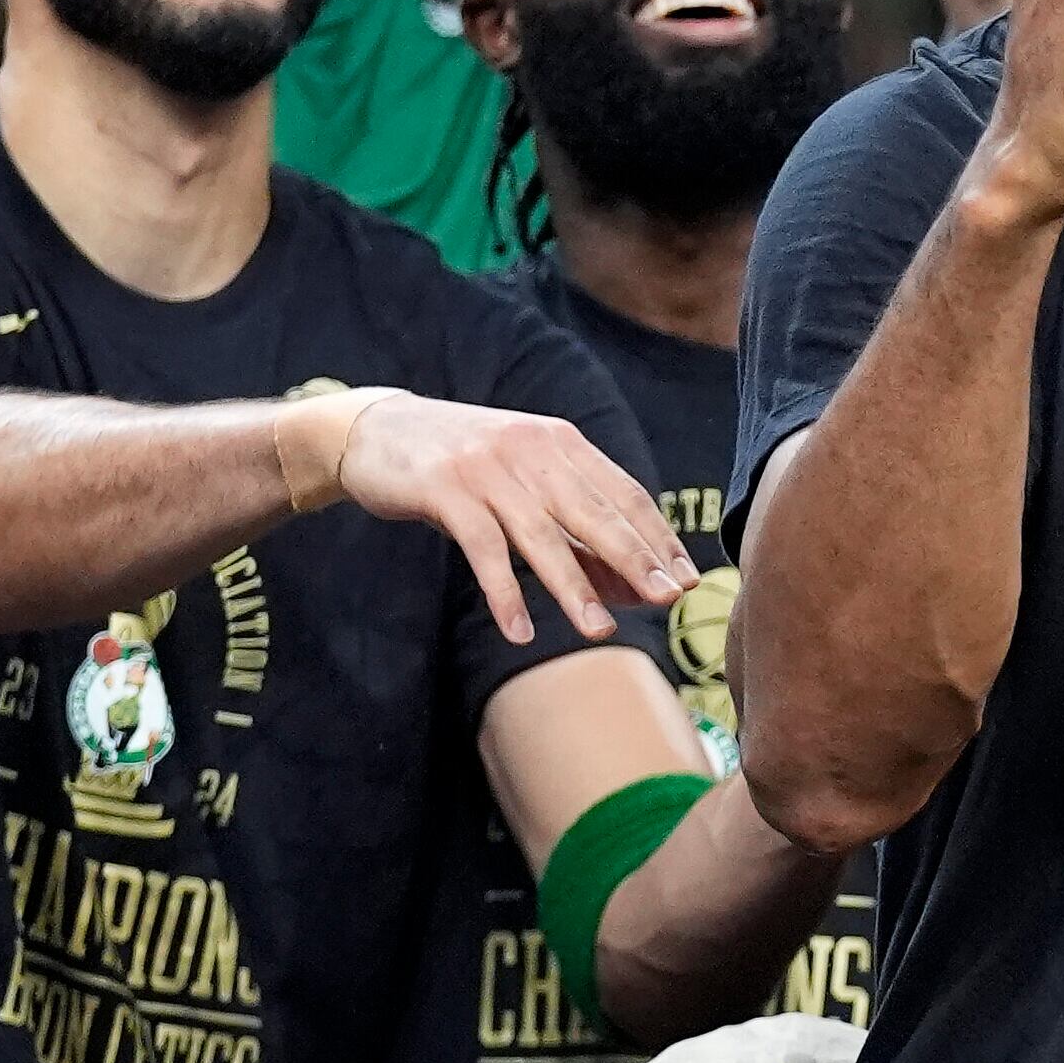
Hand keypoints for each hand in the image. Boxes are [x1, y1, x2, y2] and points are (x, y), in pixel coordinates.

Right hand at [334, 393, 697, 645]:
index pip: (624, 493)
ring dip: (573, 586)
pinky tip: (520, 631)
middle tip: (668, 600)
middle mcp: (532, 449)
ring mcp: (488, 469)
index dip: (658, 538)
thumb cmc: (463, 466)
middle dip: (635, 559)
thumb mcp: (524, 482)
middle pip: (594, 512)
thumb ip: (574, 526)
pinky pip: (483, 549)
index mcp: (561, 442)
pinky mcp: (446, 490)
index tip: (688, 579)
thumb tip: (632, 585)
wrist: (376, 431)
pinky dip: (504, 593)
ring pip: (542, 534)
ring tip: (599, 630)